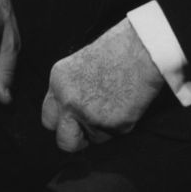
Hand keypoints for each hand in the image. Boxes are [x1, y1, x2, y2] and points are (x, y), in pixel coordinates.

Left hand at [40, 19, 166, 153]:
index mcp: (58, 82)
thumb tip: (72, 114)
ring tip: (116, 104)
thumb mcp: (80, 65)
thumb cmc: (117, 51)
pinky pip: (115, 134)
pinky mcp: (113, 125)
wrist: (142, 50)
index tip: (73, 121)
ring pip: (93, 139)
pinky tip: (127, 102)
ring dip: (103, 130)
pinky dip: (122, 124)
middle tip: (89, 131)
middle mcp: (68, 101)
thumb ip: (71, 90)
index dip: (63, 122)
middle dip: (76, 140)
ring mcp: (89, 115)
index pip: (48, 117)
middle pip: (63, 141)